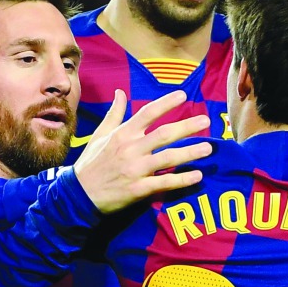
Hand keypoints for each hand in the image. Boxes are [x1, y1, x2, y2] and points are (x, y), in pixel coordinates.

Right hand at [74, 90, 212, 212]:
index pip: (147, 113)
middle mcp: (131, 149)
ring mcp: (135, 169)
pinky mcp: (138, 189)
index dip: (166, 103)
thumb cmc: (91, 163)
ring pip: (168, 158)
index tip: (183, 95)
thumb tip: (119, 92)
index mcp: (122, 134)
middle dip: (187, 127)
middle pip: (164, 134)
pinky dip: (181, 179)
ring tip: (208, 148)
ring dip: (190, 152)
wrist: (79, 194)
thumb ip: (114, 114)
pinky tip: (197, 176)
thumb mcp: (100, 135)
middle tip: (206, 121)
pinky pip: (164, 183)